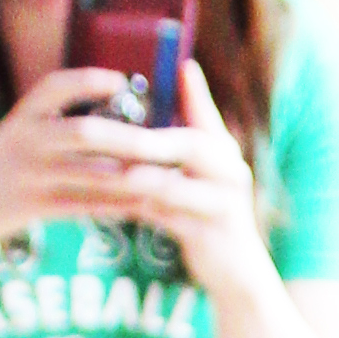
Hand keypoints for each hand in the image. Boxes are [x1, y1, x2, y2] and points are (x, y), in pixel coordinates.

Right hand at [0, 65, 167, 255]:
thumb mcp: (22, 129)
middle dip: (127, 138)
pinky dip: (116, 205)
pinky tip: (144, 204)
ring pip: (90, 174)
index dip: (88, 81)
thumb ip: (58, 118)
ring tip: (166, 175)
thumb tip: (116, 100)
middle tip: (164, 140)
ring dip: (131, 176)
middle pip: (84, 133)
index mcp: (24, 115)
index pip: (55, 87)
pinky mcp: (37, 207)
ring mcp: (31, 176)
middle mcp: (27, 140)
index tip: (121, 79)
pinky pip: (85, 206)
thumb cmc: (7, 161)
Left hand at [89, 59, 272, 303]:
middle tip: (101, 130)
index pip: (206, 117)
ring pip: (175, 185)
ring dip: (139, 176)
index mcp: (226, 152)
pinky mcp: (210, 236)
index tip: (177, 67)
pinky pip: (168, 219)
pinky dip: (139, 210)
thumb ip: (195, 123)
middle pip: (190, 146)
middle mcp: (231, 174)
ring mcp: (224, 206)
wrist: (237, 270)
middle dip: (145, 139)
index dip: (192, 94)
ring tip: (107, 168)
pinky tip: (112, 204)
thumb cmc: (213, 210)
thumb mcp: (209, 165)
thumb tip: (185, 68)